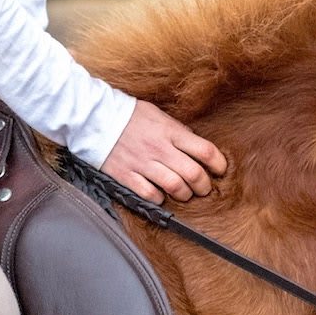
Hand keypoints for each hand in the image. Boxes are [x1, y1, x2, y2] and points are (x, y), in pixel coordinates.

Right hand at [101, 100, 227, 203]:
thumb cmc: (130, 116)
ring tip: (185, 193)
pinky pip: (150, 195)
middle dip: (204, 186)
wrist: (95, 118)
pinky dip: (159, 199)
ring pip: (175, 187)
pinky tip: (160, 194)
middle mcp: (160, 149)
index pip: (205, 151)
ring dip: (185, 194)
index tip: (220, 170)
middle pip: (194, 174)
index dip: (219, 164)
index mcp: (171, 132)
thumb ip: (178, 132)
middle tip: (204, 188)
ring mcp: (143, 164)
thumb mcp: (159, 115)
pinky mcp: (127, 176)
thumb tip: (195, 147)